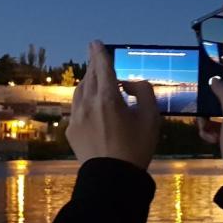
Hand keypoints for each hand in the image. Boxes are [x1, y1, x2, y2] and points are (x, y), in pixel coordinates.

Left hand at [65, 40, 160, 169]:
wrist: (112, 179)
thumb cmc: (136, 148)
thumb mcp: (151, 117)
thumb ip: (143, 91)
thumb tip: (127, 83)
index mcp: (108, 97)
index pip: (102, 66)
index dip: (99, 53)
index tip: (95, 43)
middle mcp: (88, 103)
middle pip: (89, 77)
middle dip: (93, 65)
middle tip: (96, 58)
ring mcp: (76, 117)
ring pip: (80, 91)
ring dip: (88, 82)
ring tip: (95, 79)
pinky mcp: (71, 131)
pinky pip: (77, 108)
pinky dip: (84, 100)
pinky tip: (90, 105)